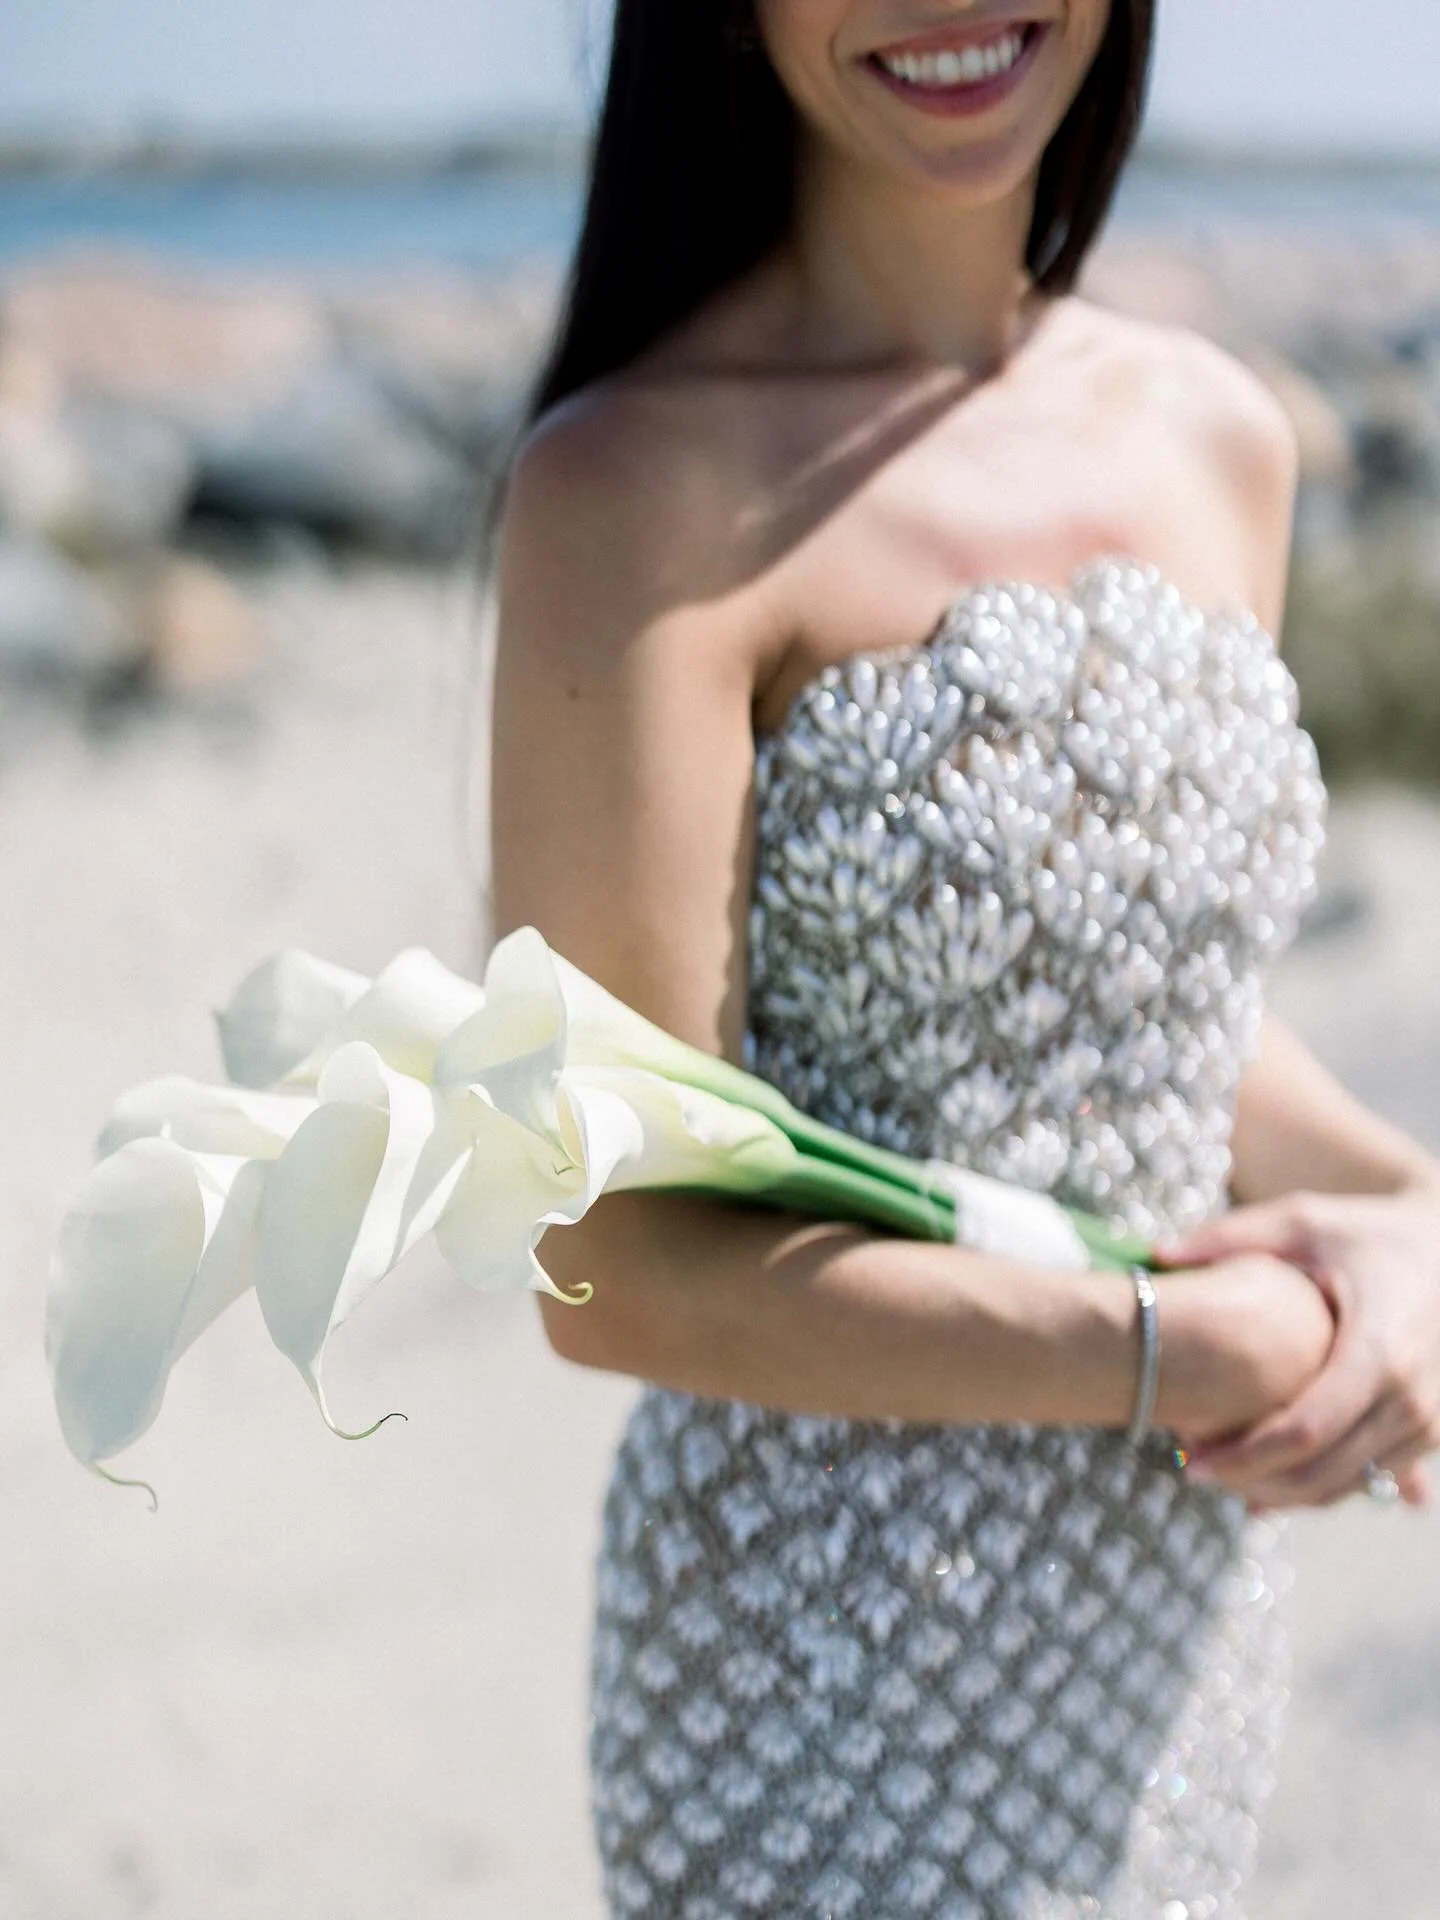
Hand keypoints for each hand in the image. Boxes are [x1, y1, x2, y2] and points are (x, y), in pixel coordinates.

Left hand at [1157, 1186, 1439, 1510]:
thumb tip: (1158, 1251)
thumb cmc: (1371, 1232)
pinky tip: (1267, 1484)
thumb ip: (1232, 1237)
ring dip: (1283, 1493)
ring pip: (1349, 1487)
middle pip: (1324, 1473)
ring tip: (1222, 1474)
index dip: (1245, 1455)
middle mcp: (1414, 1398)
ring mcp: (1432, 1422)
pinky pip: (1371, 1479)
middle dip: (1253, 1481)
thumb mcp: (1305, 1221)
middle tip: (1193, 1470)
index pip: (1307, 1430)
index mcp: (1380, 1350)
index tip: (1191, 1460)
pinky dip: (1319, 1487)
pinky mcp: (1435, 1433)